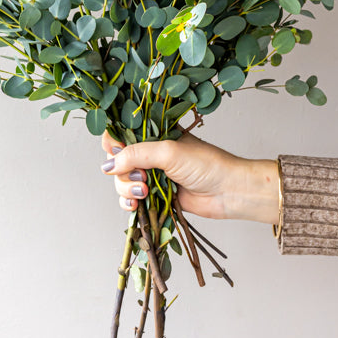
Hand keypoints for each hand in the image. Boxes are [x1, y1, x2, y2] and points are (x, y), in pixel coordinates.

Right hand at [99, 129, 279, 224]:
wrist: (229, 192)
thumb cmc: (206, 164)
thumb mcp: (169, 152)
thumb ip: (136, 154)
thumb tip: (108, 165)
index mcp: (154, 132)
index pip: (122, 132)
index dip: (114, 142)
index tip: (117, 152)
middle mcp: (150, 152)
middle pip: (117, 159)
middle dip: (121, 170)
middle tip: (140, 176)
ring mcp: (152, 174)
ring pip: (121, 181)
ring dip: (126, 188)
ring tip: (143, 193)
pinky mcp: (155, 196)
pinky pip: (131, 199)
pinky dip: (129, 203)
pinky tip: (136, 206)